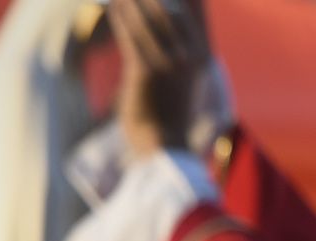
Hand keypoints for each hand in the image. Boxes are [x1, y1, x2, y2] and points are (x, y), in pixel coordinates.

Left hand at [109, 0, 210, 155]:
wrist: (166, 150)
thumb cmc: (172, 119)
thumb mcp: (185, 86)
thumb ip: (181, 61)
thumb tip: (172, 39)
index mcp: (201, 60)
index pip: (198, 14)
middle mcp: (189, 58)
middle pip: (171, 10)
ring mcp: (168, 64)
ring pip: (148, 19)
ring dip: (133, 2)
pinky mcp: (145, 71)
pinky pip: (130, 35)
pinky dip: (121, 17)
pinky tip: (114, 5)